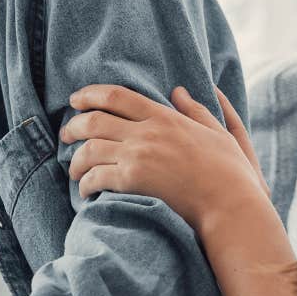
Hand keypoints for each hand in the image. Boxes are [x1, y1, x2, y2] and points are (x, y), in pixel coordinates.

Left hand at [65, 84, 296, 295]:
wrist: (230, 204)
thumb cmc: (230, 172)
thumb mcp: (218, 132)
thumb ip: (197, 109)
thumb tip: (179, 91)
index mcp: (164, 116)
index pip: (117, 96)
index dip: (90, 95)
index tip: (76, 100)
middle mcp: (146, 132)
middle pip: (94, 120)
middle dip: (73, 126)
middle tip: (65, 134)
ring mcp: (138, 155)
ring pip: (90, 149)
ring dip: (76, 159)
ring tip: (73, 169)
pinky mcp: (132, 180)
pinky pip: (96, 176)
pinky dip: (86, 183)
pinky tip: (86, 190)